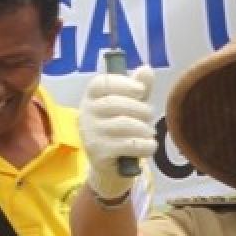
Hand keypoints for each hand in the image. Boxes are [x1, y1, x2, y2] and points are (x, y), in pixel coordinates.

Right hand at [79, 66, 156, 199]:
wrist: (112, 166)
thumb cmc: (122, 129)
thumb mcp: (131, 106)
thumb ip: (139, 88)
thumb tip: (146, 69)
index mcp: (91, 97)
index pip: (101, 83)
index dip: (124, 84)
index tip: (141, 90)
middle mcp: (86, 113)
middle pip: (116, 104)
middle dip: (141, 110)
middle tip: (149, 117)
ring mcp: (90, 134)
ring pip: (125, 125)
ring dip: (145, 129)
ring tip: (149, 133)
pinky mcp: (99, 153)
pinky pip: (130, 145)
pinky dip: (146, 145)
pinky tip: (148, 146)